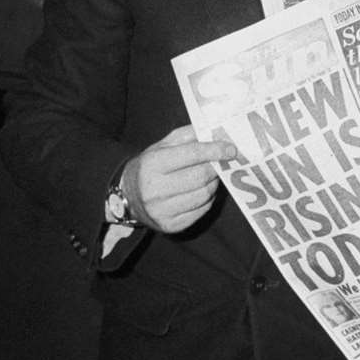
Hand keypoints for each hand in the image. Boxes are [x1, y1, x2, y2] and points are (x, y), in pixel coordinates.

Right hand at [121, 124, 235, 233]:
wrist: (129, 196)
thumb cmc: (150, 167)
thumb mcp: (162, 145)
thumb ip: (188, 135)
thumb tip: (216, 133)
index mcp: (152, 164)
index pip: (192, 154)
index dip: (215, 150)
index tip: (230, 149)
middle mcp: (154, 190)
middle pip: (200, 176)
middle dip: (216, 167)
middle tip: (221, 162)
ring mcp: (162, 211)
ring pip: (204, 194)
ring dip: (214, 183)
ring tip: (210, 176)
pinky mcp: (171, 226)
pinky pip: (202, 210)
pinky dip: (208, 198)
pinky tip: (202, 191)